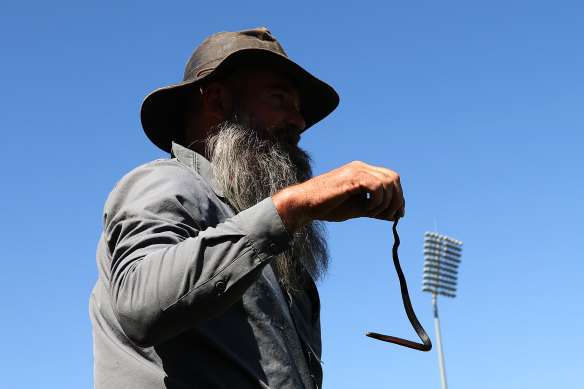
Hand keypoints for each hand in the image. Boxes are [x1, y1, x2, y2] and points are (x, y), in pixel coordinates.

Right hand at [272, 161, 404, 232]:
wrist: (305, 205)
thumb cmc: (328, 207)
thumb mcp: (358, 209)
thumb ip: (376, 209)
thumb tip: (395, 215)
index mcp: (363, 172)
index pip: (391, 179)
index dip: (398, 197)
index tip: (397, 215)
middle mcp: (361, 167)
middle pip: (394, 178)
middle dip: (396, 200)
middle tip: (388, 216)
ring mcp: (356, 170)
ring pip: (388, 182)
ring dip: (386, 202)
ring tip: (372, 213)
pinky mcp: (351, 178)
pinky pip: (376, 186)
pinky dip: (376, 201)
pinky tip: (366, 209)